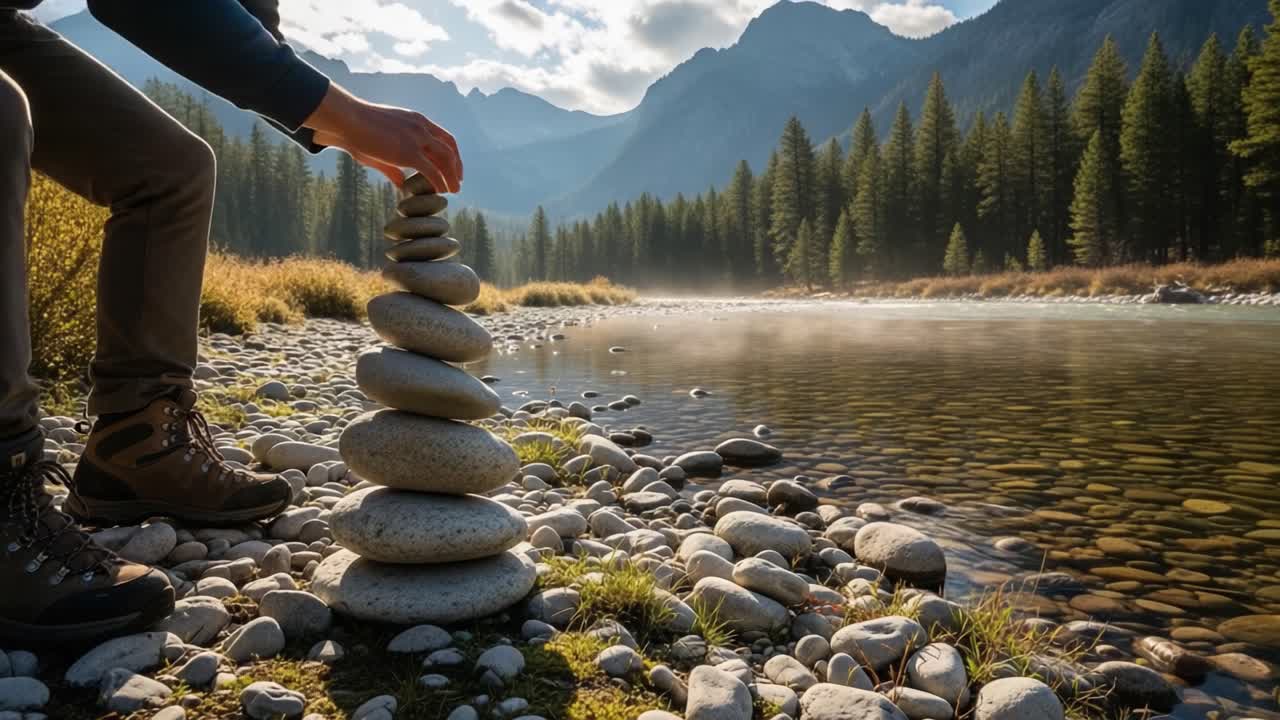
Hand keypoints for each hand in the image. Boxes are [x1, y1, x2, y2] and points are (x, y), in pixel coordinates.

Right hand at [304, 83, 461, 192]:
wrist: (346, 120)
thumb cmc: (357, 132)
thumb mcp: (381, 147)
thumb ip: (394, 166)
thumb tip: (402, 183)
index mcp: (416, 120)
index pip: (443, 137)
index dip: (452, 153)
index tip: (453, 167)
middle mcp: (421, 127)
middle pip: (449, 148)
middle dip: (456, 166)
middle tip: (457, 182)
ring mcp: (416, 139)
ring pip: (446, 160)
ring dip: (452, 177)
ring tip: (453, 190)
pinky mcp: (409, 153)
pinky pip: (432, 171)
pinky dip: (440, 183)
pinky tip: (441, 192)